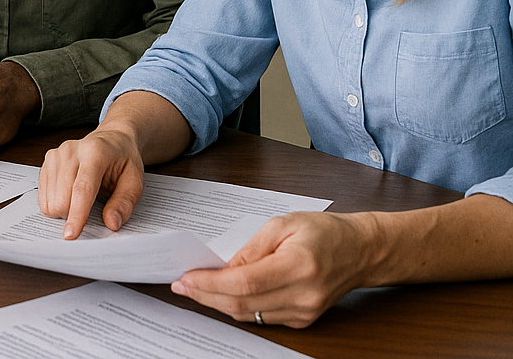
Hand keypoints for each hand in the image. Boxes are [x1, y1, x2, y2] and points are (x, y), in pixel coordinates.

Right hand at [38, 125, 146, 236]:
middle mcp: (71, 151)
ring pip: (50, 200)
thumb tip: (111, 223)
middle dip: (74, 214)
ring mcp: (56, 154)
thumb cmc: (123, 160)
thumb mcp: (135, 181)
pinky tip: (70, 193)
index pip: (82, 189)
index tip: (71, 235)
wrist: (112, 140)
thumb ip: (124, 203)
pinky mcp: (47, 161)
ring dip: (65, 209)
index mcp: (95, 153)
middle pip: (62, 197)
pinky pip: (43, 196)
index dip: (77, 214)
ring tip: (82, 197)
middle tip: (93, 205)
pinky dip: (56, 202)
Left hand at [172, 211, 379, 327]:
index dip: (211, 283)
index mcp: (299, 266)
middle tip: (182, 284)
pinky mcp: (303, 319)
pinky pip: (262, 317)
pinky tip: (221, 294)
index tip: (187, 277)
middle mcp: (304, 295)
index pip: (245, 283)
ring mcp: (305, 311)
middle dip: (206, 295)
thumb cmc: (324, 231)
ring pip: (250, 315)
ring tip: (195, 287)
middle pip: (244, 304)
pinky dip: (238, 307)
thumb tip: (222, 267)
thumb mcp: (282, 224)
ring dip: (218, 303)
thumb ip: (250, 248)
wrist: (360, 251)